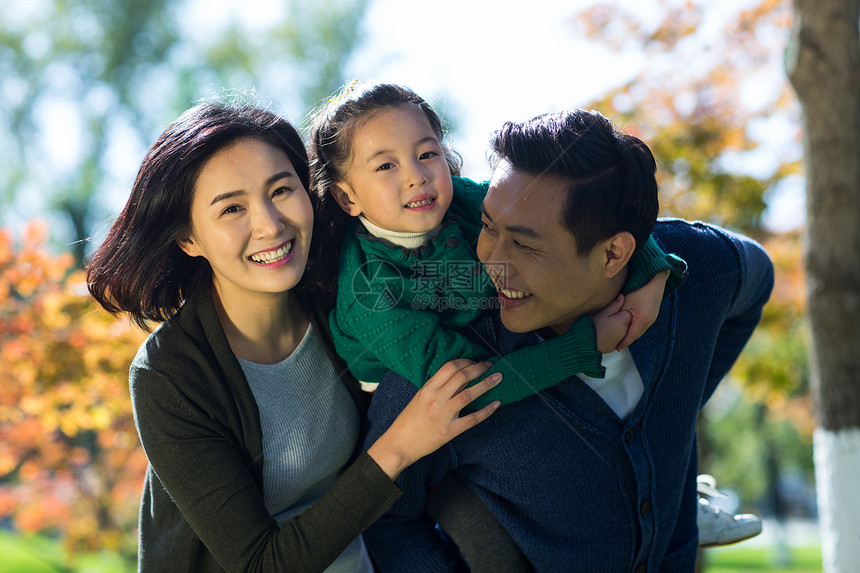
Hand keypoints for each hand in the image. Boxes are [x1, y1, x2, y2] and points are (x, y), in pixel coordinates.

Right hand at [367, 360, 500, 479]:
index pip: (449, 367)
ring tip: (498, 378)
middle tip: (490, 365)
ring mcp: (443, 415)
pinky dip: (486, 411)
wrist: (400, 444)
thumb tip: (460, 377)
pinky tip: (496, 404)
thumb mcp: (420, 397)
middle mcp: (435, 399)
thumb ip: (437, 387)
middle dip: (479, 368)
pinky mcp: (449, 431)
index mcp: (427, 389)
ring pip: (469, 395)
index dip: (466, 361)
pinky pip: (472, 419)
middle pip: (461, 377)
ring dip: (486, 384)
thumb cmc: (410, 420)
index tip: (476, 361)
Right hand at [593, 294, 632, 353]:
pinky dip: (614, 335)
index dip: (621, 310)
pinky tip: (606, 333)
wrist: (587, 342)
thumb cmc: (594, 326)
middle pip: (627, 321)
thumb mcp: (604, 312)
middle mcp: (626, 330)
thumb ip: (615, 304)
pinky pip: (619, 338)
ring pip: (624, 330)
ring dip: (619, 327)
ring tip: (607, 326)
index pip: (629, 312)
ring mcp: (622, 339)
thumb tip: (622, 297)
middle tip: (609, 318)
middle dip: (621, 318)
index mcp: (624, 320)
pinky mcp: (617, 345)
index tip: (614, 311)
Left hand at [616, 270, 668, 349]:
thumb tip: (611, 322)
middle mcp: (650, 320)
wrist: (654, 276)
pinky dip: (636, 326)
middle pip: (637, 334)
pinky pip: (644, 323)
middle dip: (628, 339)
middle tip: (617, 344)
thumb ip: (619, 313)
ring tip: (622, 337)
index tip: (617, 348)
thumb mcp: (626, 301)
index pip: (632, 336)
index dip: (624, 342)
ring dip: (632, 333)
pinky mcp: (654, 312)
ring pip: (641, 329)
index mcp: (643, 319)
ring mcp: (653, 316)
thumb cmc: (638, 287)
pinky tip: (630, 325)